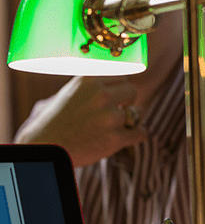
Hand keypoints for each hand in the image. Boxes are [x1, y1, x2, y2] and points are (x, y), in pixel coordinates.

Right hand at [14, 76, 144, 166]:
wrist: (45, 148)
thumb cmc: (55, 121)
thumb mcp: (69, 92)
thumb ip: (92, 86)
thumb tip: (119, 80)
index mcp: (88, 80)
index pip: (121, 76)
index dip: (120, 87)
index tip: (118, 95)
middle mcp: (101, 95)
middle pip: (132, 91)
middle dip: (128, 100)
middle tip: (118, 110)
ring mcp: (110, 117)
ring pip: (135, 114)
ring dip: (127, 122)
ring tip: (109, 128)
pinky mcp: (115, 137)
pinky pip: (140, 133)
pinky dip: (136, 136)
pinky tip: (129, 136)